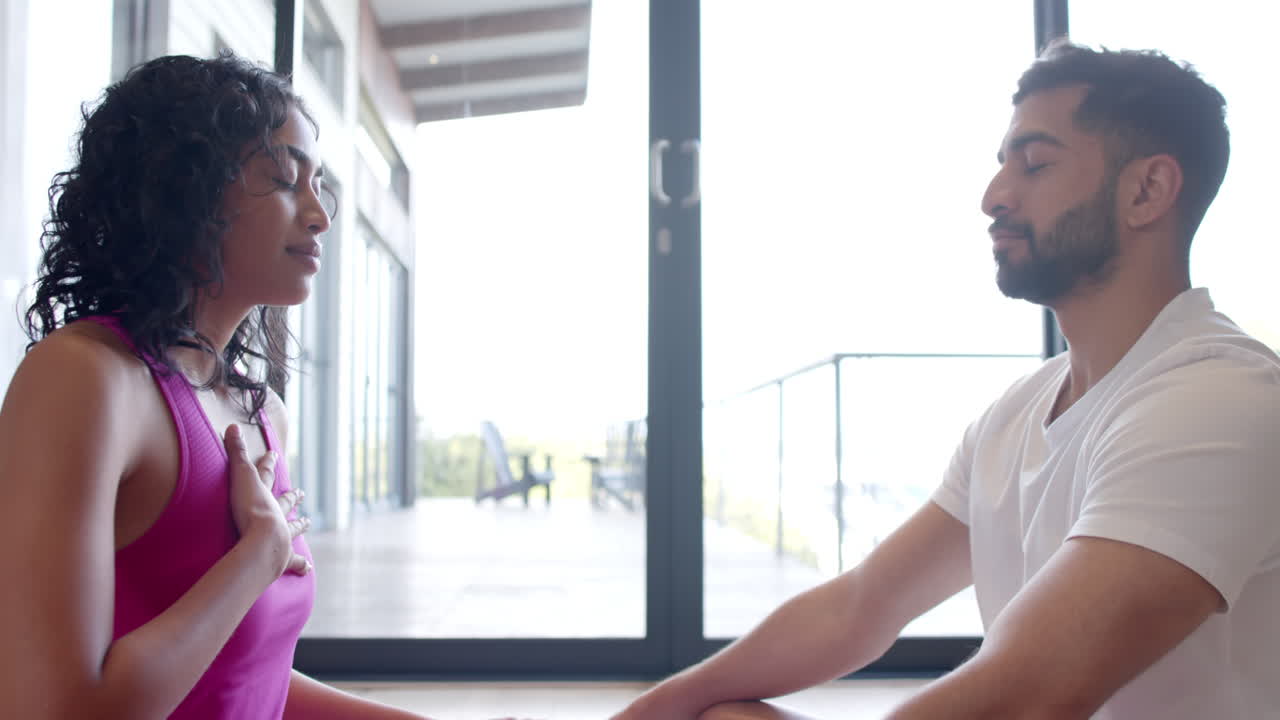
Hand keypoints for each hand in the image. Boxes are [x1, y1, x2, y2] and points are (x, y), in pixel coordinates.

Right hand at [224, 423, 310, 576]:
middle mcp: (277, 514)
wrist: (263, 541)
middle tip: (301, 492)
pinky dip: (300, 566)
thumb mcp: (240, 476)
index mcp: (264, 496)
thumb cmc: (249, 510)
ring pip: (293, 528)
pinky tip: (308, 569)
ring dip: (299, 525)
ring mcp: (282, 535)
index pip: (265, 474)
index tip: (274, 454)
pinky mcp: (283, 557)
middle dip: (292, 496)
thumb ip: (235, 452)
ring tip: (308, 522)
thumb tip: (233, 425)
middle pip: (286, 502)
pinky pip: (294, 562)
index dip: (267, 463)